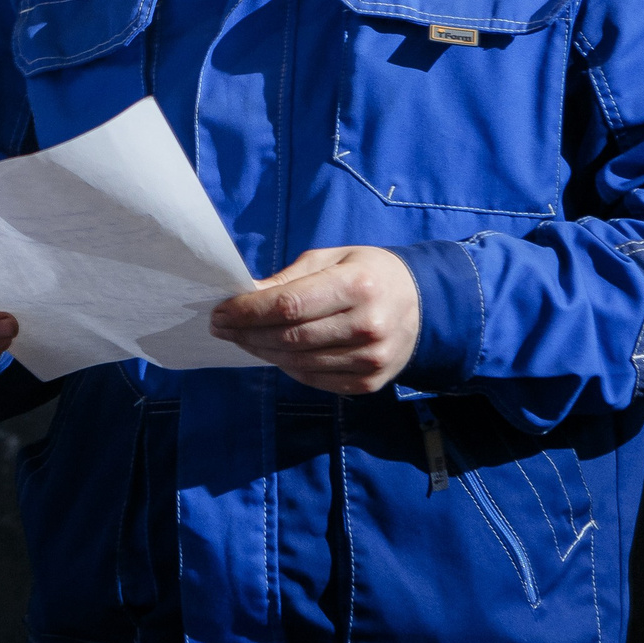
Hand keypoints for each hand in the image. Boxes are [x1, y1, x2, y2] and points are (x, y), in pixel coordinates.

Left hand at [210, 246, 418, 394]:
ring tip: (240, 338)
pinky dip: (286, 367)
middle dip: (246, 332)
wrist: (423, 304)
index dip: (248, 311)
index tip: (220, 310)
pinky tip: (271, 353)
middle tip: (220, 326)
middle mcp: (368, 326)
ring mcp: (371, 359)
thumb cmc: (367, 273)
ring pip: (298, 363)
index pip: (290, 305)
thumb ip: (289, 279)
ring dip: (260, 351)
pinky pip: (314, 380)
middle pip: (290, 337)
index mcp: (358, 286)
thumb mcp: (331, 259)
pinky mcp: (370, 383)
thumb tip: (243, 295)